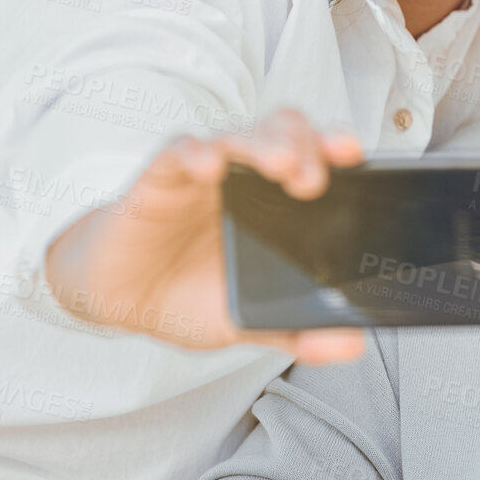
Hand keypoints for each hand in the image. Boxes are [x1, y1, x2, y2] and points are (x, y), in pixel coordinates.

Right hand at [44, 109, 365, 360]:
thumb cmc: (188, 293)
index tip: (354, 153)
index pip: (313, 157)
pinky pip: (179, 151)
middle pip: (281, 134)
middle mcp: (244, 176)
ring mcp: (203, 172)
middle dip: (305, 145)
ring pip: (238, 136)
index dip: (333, 148)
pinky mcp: (160, 177)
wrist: (125, 301)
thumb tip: (349, 345)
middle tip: (314, 179)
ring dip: (261, 144)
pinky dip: (195, 152)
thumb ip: (297, 330)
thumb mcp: (248, 318)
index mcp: (274, 200)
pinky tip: (210, 166)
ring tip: (280, 163)